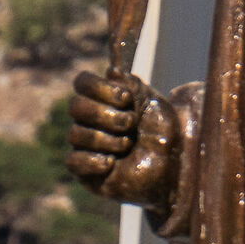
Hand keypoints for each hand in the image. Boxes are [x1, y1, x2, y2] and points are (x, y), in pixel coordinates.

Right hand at [67, 67, 181, 208]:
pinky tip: (112, 163)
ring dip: (108, 139)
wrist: (171, 161)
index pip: (82, 82)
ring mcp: (85, 145)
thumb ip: (130, 84)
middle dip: (107, 115)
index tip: (127, 98)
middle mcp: (88, 120)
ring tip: (129, 144)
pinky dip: (93, 160)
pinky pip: (73, 161)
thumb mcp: (149, 100)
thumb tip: (111, 72)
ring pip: (76, 134)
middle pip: (76, 107)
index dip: (100, 87)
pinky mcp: (84, 171)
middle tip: (131, 123)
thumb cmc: (160, 129)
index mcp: (101, 98)